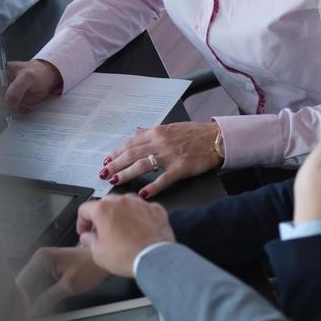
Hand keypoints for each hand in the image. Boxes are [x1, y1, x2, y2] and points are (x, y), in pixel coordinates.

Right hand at [0, 58, 61, 114]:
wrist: (44, 78)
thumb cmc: (36, 73)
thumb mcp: (29, 77)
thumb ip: (18, 87)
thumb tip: (8, 101)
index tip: (6, 103)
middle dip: (1, 106)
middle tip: (18, 108)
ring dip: (7, 111)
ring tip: (23, 108)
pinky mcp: (2, 101)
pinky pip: (0, 111)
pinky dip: (10, 113)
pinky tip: (22, 109)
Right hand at [16, 246, 110, 313]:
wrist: (103, 261)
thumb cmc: (90, 267)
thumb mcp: (69, 286)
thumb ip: (49, 297)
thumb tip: (35, 308)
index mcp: (41, 258)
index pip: (24, 280)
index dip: (23, 297)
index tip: (25, 311)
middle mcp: (40, 259)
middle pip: (26, 283)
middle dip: (28, 298)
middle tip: (30, 313)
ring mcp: (44, 264)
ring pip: (33, 285)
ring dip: (35, 297)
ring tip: (38, 310)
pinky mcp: (50, 269)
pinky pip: (41, 283)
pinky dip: (42, 294)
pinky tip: (45, 303)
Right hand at [75, 196, 174, 277]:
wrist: (155, 259)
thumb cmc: (127, 256)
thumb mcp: (99, 254)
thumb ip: (89, 241)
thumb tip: (87, 237)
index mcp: (102, 209)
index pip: (84, 209)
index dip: (82, 222)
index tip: (84, 232)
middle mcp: (120, 201)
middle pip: (105, 203)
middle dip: (102, 216)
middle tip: (103, 231)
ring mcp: (139, 203)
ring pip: (125, 203)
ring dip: (121, 213)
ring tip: (123, 228)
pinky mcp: (155, 209)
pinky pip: (144, 208)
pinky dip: (140, 216)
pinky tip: (140, 228)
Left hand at [102, 121, 219, 197]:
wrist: (216, 138)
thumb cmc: (194, 133)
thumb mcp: (169, 127)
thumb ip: (151, 131)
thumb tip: (137, 130)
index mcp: (155, 133)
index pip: (130, 144)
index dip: (116, 153)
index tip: (106, 161)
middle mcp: (159, 142)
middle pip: (131, 154)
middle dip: (115, 164)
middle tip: (104, 173)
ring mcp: (169, 155)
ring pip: (142, 164)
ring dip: (126, 173)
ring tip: (115, 180)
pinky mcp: (181, 168)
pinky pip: (163, 178)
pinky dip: (152, 186)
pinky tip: (143, 193)